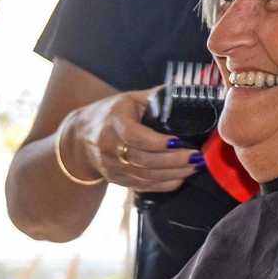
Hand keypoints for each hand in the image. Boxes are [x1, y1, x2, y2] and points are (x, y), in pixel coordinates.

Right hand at [64, 89, 203, 192]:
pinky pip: (144, 186)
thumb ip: (156, 97)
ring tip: (195, 166)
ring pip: (146, 176)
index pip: (134, 136)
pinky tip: (181, 177)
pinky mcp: (117, 180)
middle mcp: (109, 147)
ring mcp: (112, 167)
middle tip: (196, 157)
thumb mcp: (130, 99)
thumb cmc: (111, 113)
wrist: (81, 137)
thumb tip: (185, 93)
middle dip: (174, 161)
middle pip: (144, 160)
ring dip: (174, 173)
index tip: (178, 141)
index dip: (157, 142)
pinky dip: (165, 184)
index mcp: (114, 122)